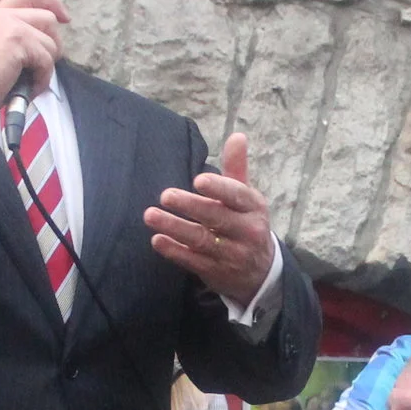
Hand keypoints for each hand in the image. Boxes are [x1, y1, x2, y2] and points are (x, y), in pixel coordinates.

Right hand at [0, 0, 66, 120]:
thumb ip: (14, 37)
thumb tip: (47, 39)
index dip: (50, 2)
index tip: (64, 16)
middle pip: (47, 16)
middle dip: (54, 42)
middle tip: (48, 62)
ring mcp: (9, 25)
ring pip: (50, 40)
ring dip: (47, 65)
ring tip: (31, 80)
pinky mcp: (18, 40)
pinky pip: (46, 59)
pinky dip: (43, 78)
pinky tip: (29, 87)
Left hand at [144, 138, 277, 306]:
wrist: (260, 273)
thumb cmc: (246, 224)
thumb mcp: (247, 198)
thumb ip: (236, 168)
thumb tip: (237, 135)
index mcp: (253, 208)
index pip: (237, 196)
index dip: (219, 188)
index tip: (198, 180)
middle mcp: (247, 232)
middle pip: (216, 218)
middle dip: (190, 206)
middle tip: (165, 195)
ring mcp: (232, 255)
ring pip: (201, 240)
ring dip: (175, 228)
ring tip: (150, 215)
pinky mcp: (216, 272)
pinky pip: (193, 261)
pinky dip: (175, 251)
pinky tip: (157, 240)